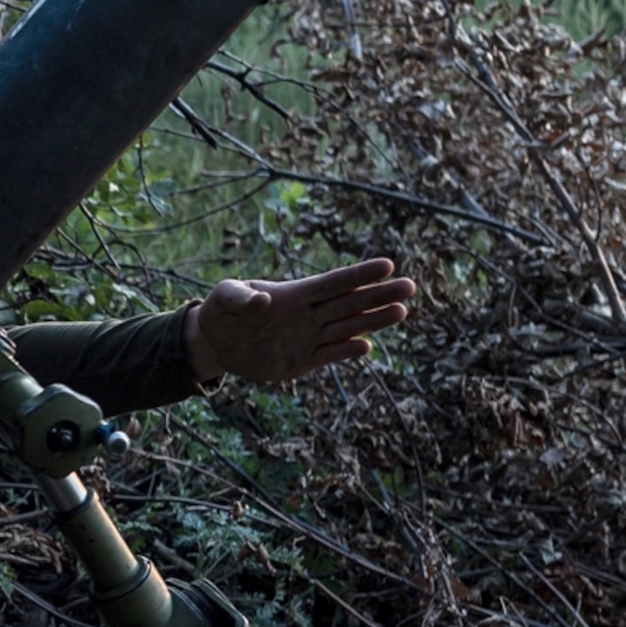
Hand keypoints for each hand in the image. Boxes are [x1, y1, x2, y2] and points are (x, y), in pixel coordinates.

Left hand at [185, 258, 415, 385]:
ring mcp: (308, 337)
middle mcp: (308, 314)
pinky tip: (366, 346)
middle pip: (350, 302)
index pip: (334, 282)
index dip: (360, 274)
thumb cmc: (222, 311)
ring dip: (373, 321)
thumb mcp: (225, 297)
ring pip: (347, 327)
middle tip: (410, 286)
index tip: (386, 265)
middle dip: (379, 295)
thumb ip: (242, 297)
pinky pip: (329, 355)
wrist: (216, 342)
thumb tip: (264, 301)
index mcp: (295, 293)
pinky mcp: (302, 361)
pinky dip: (346, 351)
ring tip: (401, 312)